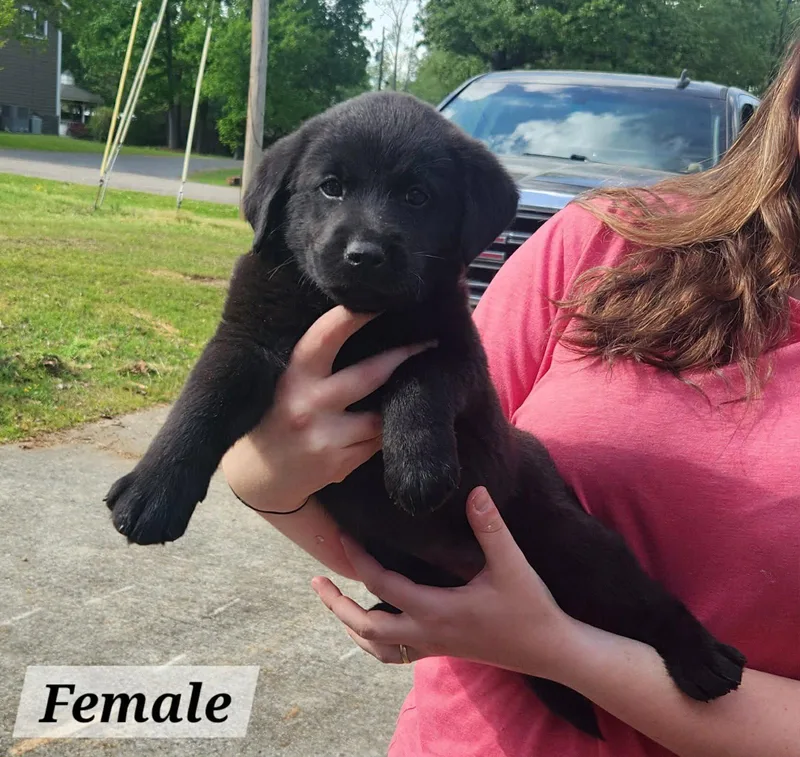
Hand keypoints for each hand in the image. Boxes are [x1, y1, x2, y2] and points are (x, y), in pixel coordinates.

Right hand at [222, 306, 433, 510]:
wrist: (259, 475)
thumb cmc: (276, 415)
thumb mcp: (284, 382)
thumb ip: (315, 363)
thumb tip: (363, 328)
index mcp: (293, 376)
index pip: (324, 338)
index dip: (352, 318)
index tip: (378, 301)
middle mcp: (308, 405)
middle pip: (370, 375)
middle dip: (404, 356)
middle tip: (430, 342)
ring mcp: (325, 437)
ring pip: (380, 416)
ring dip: (394, 405)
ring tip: (405, 392)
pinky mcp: (339, 463)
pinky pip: (376, 442)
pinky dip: (381, 434)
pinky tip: (376, 429)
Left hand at [312, 487, 577, 679]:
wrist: (551, 650)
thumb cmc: (530, 608)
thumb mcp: (512, 565)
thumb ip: (491, 527)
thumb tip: (474, 489)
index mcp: (437, 610)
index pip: (382, 584)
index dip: (358, 559)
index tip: (341, 535)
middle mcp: (427, 632)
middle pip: (365, 626)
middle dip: (336, 603)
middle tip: (316, 579)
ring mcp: (433, 645)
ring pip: (376, 646)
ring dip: (349, 625)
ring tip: (333, 603)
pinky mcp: (442, 650)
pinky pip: (395, 654)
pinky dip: (374, 642)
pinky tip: (373, 627)